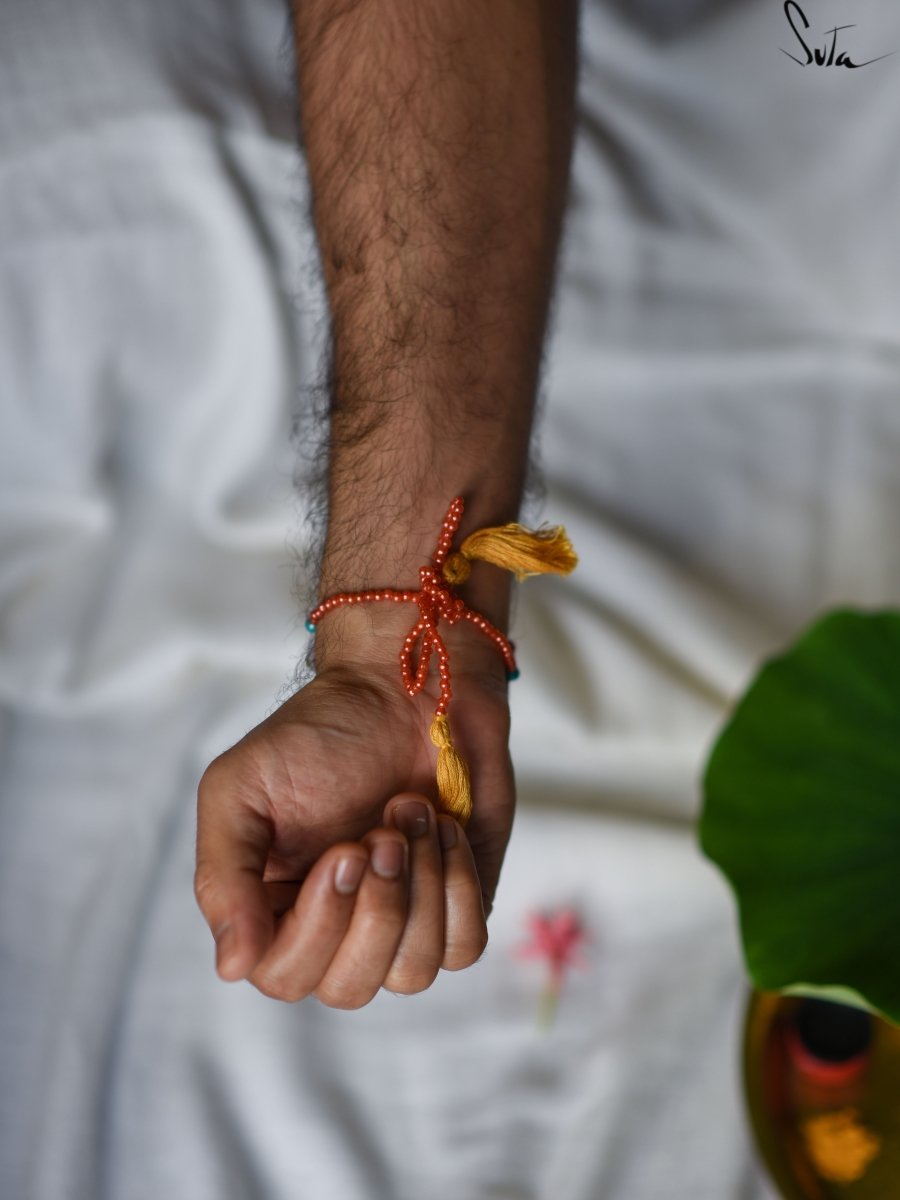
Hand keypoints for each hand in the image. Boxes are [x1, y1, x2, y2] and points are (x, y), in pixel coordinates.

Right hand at [194, 639, 513, 1006]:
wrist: (405, 689)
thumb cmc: (319, 733)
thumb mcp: (240, 788)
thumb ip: (225, 877)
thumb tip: (232, 969)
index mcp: (274, 910)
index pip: (284, 975)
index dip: (319, 923)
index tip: (343, 849)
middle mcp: (338, 931)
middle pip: (349, 988)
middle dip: (375, 905)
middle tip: (380, 832)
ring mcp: (402, 924)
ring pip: (411, 972)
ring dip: (419, 885)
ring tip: (409, 813)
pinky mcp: (458, 905)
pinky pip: (464, 945)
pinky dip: (458, 884)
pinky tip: (443, 829)